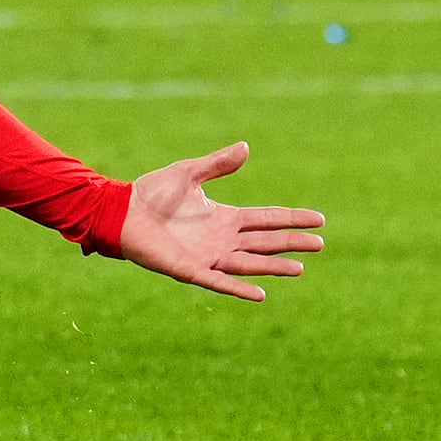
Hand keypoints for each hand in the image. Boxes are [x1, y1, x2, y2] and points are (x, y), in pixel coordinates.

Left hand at [112, 142, 323, 300]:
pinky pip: (219, 281)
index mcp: (224, 217)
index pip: (266, 219)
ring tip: (299, 268)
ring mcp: (208, 256)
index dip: (291, 219)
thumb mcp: (188, 174)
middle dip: (292, 243)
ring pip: (249, 263)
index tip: (319, 220)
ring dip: (273, 267)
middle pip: (265, 243)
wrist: (120, 211)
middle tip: (320, 243)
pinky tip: (261, 294)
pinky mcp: (190, 270)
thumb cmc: (151, 194)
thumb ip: (217, 165)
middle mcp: (221, 239)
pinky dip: (238, 288)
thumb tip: (245, 146)